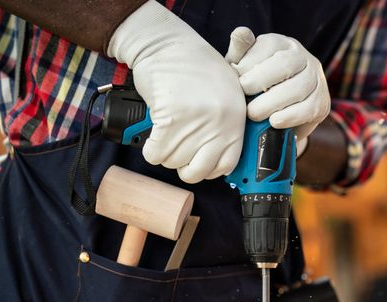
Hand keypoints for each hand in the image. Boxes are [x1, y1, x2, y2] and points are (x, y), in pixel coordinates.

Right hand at [107, 1, 245, 182]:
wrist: (168, 45)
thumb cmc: (195, 67)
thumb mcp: (226, 95)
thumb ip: (226, 125)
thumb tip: (216, 159)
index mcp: (236, 120)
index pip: (225, 165)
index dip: (207, 169)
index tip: (196, 161)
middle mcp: (219, 124)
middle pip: (197, 171)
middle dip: (183, 167)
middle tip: (177, 151)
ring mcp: (196, 123)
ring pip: (174, 162)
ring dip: (165, 154)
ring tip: (165, 134)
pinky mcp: (170, 119)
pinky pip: (156, 153)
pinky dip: (150, 149)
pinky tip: (153, 138)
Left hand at [225, 27, 329, 141]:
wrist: (275, 112)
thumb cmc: (254, 85)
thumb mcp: (243, 67)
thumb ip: (240, 52)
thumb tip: (241, 33)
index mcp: (281, 43)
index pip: (269, 45)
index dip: (250, 62)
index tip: (235, 80)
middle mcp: (302, 56)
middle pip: (285, 64)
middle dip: (261, 81)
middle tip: (243, 95)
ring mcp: (316, 78)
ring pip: (299, 87)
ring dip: (273, 102)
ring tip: (254, 114)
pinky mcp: (322, 101)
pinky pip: (309, 108)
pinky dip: (290, 116)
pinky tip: (274, 122)